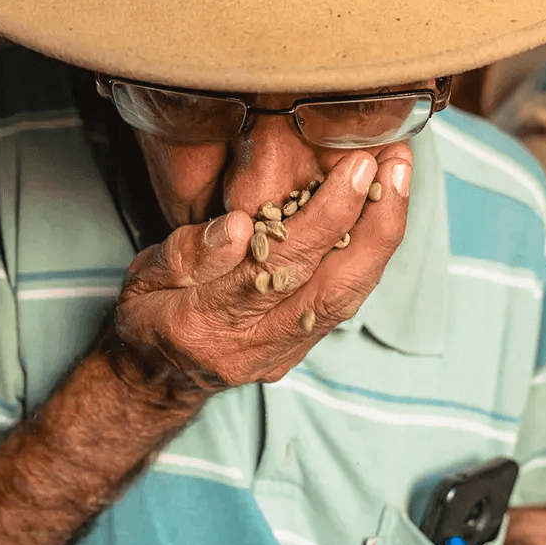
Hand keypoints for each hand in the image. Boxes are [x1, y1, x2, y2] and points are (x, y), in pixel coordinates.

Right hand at [113, 144, 412, 388]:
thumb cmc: (149, 315)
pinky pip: (343, 304)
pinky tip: (383, 214)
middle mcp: (253, 346)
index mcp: (205, 322)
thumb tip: (238, 224)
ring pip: (347, 298)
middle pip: (331, 289)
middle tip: (398, 164)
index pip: (276, 268)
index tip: (356, 167)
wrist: (157, 380)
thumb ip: (188, 252)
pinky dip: (368, 257)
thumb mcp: (144, 277)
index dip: (323, 218)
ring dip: (382, 238)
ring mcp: (281, 354)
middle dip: (375, 224)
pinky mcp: (298, 351)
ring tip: (400, 180)